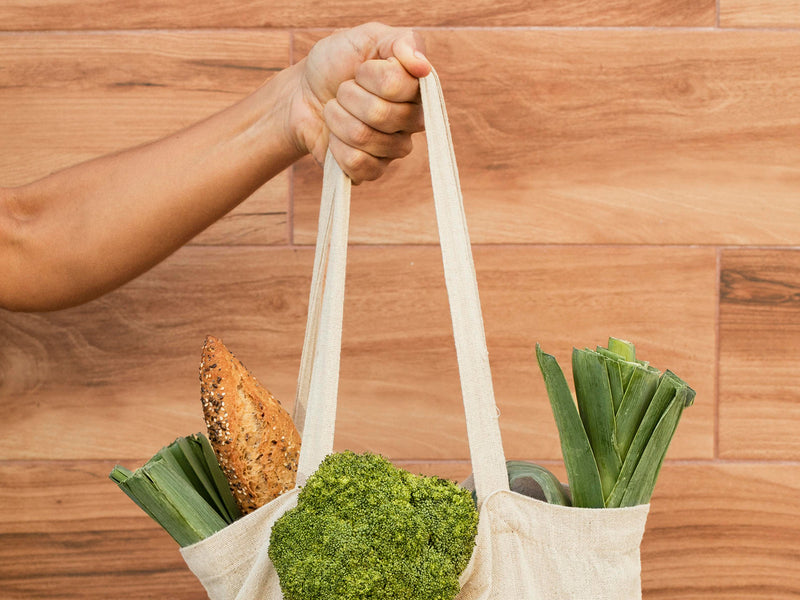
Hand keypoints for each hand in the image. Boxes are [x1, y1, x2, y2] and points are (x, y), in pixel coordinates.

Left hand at [289, 22, 431, 182]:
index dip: (369, 75)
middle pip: (380, 114)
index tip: (361, 69)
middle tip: (343, 91)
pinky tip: (335, 138)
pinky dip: (335, 147)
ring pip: (364, 138)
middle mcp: (412, 122)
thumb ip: (402, 42)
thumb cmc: (337, 63)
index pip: (398, 85)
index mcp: (416, 89)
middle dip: (349, 97)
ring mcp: (393, 149)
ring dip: (337, 119)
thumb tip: (423, 66)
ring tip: (336, 112)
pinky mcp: (372, 171)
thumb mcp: (367, 37)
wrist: (302, 93)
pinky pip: (356, 163)